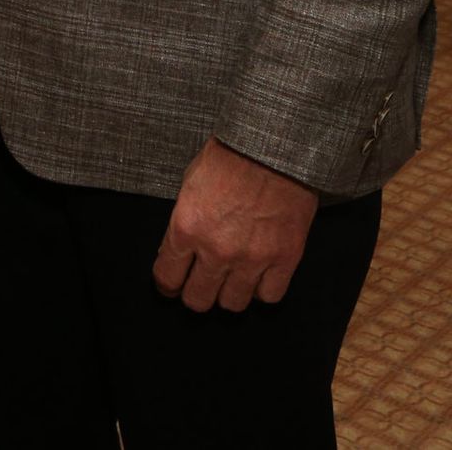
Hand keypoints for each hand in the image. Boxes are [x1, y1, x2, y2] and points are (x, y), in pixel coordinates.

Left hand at [153, 138, 317, 312]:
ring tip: (231, 279)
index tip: (171, 285)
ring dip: (229, 293)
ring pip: (233, 304)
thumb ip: (184, 222)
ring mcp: (252, 258)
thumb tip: (178, 250)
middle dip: (195, 294)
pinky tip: (259, 275)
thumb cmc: (229, 157)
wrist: (274, 147)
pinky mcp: (284, 259)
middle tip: (201, 284)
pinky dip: (262, 290)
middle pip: (198, 300)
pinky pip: (269, 296)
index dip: (167, 286)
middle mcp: (216, 250)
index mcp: (187, 228)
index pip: (167, 278)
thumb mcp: (190, 185)